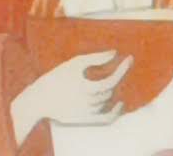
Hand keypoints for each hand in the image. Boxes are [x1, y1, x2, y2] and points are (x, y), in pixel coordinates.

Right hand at [13, 52, 138, 134]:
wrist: (42, 99)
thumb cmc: (58, 77)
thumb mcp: (75, 63)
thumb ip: (96, 57)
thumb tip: (114, 53)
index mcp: (85, 88)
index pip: (111, 81)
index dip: (122, 69)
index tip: (130, 59)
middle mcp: (88, 104)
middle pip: (108, 90)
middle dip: (111, 77)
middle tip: (111, 68)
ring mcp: (88, 114)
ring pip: (106, 100)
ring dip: (106, 90)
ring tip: (95, 82)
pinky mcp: (86, 120)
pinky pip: (106, 119)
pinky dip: (115, 113)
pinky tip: (120, 104)